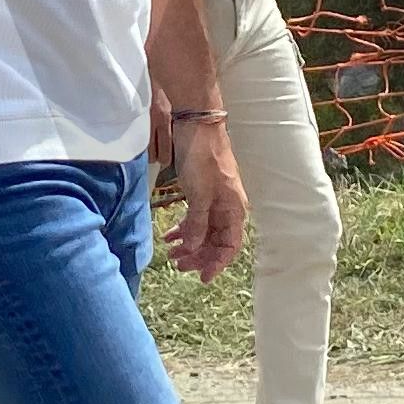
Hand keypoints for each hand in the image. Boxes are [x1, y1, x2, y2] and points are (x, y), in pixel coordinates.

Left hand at [167, 119, 248, 278]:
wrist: (196, 126)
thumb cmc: (203, 158)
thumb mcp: (200, 194)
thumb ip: (198, 223)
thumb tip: (194, 248)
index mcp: (234, 209)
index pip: (231, 246)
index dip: (217, 263)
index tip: (201, 277)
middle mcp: (227, 208)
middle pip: (216, 242)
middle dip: (198, 256)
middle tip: (178, 265)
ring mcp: (214, 200)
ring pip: (204, 232)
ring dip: (189, 244)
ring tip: (171, 254)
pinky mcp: (201, 193)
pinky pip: (195, 218)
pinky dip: (184, 228)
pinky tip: (169, 235)